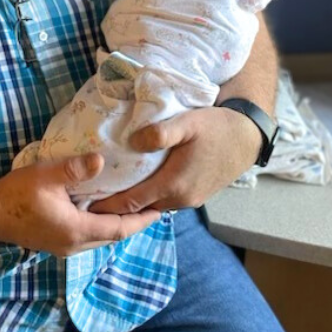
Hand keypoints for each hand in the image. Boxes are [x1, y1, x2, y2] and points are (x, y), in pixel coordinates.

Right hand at [0, 153, 160, 255]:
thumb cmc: (16, 194)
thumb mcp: (46, 176)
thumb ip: (74, 170)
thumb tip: (101, 161)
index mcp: (76, 231)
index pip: (118, 229)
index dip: (141, 220)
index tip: (161, 210)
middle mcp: (74, 244)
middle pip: (113, 237)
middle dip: (134, 223)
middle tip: (152, 205)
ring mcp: (64, 246)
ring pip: (101, 238)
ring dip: (118, 224)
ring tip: (133, 206)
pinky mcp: (56, 241)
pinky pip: (89, 235)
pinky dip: (102, 224)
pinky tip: (104, 209)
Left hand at [90, 106, 261, 214]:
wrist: (248, 137)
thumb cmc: (217, 127)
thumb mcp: (188, 123)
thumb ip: (161, 133)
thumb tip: (134, 142)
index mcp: (173, 184)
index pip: (131, 202)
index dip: (106, 205)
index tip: (83, 202)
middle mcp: (180, 199)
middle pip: (139, 208)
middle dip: (115, 206)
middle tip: (89, 197)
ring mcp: (190, 200)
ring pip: (153, 205)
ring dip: (132, 203)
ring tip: (109, 192)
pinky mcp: (196, 195)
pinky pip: (165, 201)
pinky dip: (148, 197)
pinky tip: (139, 185)